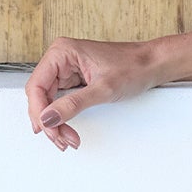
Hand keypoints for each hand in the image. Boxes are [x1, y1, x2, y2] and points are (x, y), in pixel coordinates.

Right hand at [24, 36, 161, 152]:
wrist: (155, 64)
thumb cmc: (136, 66)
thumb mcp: (104, 89)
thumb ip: (74, 104)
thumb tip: (48, 119)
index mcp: (62, 52)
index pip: (36, 86)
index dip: (38, 111)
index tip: (47, 129)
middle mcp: (61, 58)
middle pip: (40, 96)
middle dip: (48, 120)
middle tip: (60, 139)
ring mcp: (67, 69)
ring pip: (48, 101)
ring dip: (55, 122)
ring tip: (66, 138)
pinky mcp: (75, 79)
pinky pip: (60, 100)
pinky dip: (63, 116)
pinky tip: (67, 129)